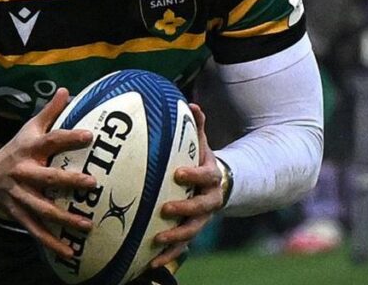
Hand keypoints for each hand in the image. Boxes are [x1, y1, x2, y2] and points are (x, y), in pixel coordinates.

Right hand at [0, 88, 96, 258]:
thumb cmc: (17, 149)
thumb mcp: (29, 129)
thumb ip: (49, 112)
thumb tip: (67, 89)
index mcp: (29, 149)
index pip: (51, 140)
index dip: (69, 137)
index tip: (90, 135)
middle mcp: (24, 172)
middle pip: (47, 177)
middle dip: (68, 181)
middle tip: (92, 183)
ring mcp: (20, 196)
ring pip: (43, 208)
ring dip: (65, 218)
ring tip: (87, 224)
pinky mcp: (18, 214)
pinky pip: (36, 230)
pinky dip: (51, 242)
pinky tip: (69, 252)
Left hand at [150, 104, 221, 268]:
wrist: (217, 186)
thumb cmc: (201, 161)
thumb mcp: (202, 144)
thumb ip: (197, 126)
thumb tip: (191, 104)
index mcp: (212, 178)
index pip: (206, 176)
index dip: (194, 176)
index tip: (179, 173)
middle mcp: (210, 201)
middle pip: (201, 209)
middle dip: (185, 210)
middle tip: (166, 209)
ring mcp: (202, 220)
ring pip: (192, 232)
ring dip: (176, 238)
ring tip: (158, 240)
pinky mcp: (192, 233)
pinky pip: (181, 248)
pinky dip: (167, 256)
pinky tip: (150, 263)